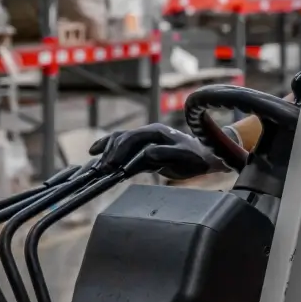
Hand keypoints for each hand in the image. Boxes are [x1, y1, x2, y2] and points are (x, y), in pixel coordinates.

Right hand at [89, 123, 228, 179]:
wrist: (204, 158)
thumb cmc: (196, 158)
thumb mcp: (184, 157)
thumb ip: (166, 154)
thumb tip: (147, 153)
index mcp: (157, 132)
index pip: (132, 137)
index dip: (120, 150)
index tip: (112, 164)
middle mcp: (148, 133)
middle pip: (122, 138)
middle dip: (110, 153)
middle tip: (103, 169)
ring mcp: (145, 141)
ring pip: (119, 141)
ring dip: (107, 151)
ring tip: (97, 165)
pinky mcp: (143, 151)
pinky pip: (123, 149)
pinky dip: (109, 152)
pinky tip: (96, 155)